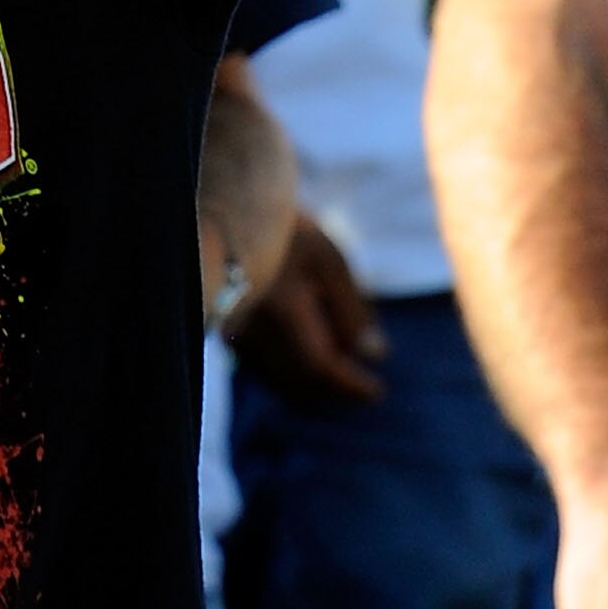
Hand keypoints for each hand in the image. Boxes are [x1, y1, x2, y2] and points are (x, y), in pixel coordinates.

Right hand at [233, 213, 386, 404]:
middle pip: (300, 384)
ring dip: (315, 385)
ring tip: (341, 371)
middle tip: (364, 386)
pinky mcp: (230, 336)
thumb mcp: (329, 263)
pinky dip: (293, 375)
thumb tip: (377, 355)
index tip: (377, 391)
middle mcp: (254, 331)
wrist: (231, 216)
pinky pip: (266, 371)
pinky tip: (310, 359)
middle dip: (335, 390)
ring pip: (282, 382)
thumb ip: (353, 312)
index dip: (350, 386)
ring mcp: (237, 336)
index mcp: (283, 311)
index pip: (321, 368)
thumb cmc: (288, 234)